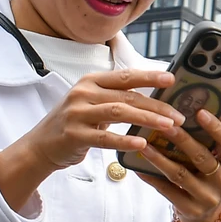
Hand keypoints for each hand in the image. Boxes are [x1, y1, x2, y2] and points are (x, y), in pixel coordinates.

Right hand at [0, 69, 182, 210]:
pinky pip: (104, 138)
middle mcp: (83, 93)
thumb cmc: (76, 122)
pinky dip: (124, 140)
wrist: (41, 145)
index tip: (171, 79)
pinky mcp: (74, 134)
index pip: (126, 76)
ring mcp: (77, 113)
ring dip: (147, 119)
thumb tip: (156, 98)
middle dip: (157, 105)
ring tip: (168, 126)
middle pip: (127, 96)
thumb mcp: (94, 103)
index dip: (149, 77)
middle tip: (179, 115)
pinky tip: (141, 143)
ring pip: (119, 113)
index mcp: (91, 81)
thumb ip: (118, 98)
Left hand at [134, 109, 220, 221]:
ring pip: (180, 174)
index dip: (215, 127)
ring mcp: (207, 197)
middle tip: (164, 124)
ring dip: (160, 158)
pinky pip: (167, 191)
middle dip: (181, 139)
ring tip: (144, 144)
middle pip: (201, 157)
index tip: (200, 112)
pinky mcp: (190, 209)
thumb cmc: (210, 179)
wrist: (208, 216)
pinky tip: (139, 168)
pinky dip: (152, 178)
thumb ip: (219, 139)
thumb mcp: (220, 161)